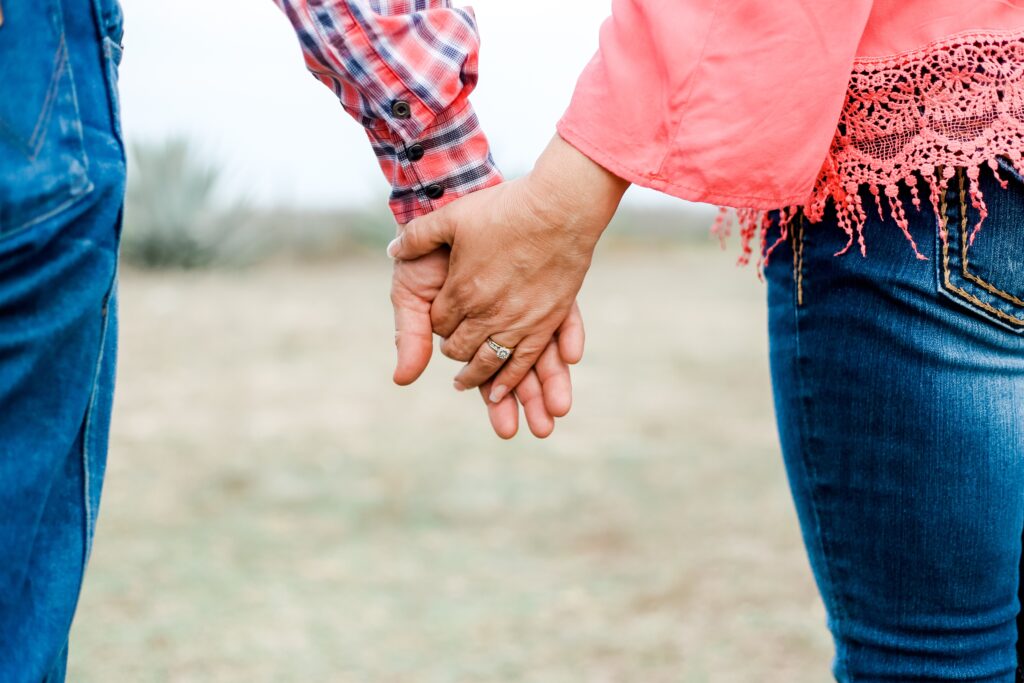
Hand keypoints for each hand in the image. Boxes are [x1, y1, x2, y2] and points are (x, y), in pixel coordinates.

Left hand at [388, 134, 628, 403]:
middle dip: (454, 355)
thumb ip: (418, 236)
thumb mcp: (453, 217)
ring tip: (469, 387)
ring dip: (477, 379)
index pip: (438, 324)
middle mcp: (488, 313)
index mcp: (461, 290)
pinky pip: (524, 362)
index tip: (440, 321)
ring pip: (490, 363)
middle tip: (453, 359)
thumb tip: (392, 251)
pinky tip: (500, 391)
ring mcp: (519, 321)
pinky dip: (510, 380)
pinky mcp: (547, 322)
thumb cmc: (506, 208)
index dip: (437, 324)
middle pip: (461, 349)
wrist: (560, 207)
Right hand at [390, 247, 583, 438]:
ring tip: (559, 411)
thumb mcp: (411, 292)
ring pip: (545, 351)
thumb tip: (403, 379)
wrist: (451, 203)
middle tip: (541, 431)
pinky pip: (565, 314)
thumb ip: (410, 334)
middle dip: (529, 401)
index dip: (495, 401)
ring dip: (552, 381)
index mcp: (471, 332)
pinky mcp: (549, 283)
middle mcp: (502, 323)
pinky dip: (569, 334)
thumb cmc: (427, 253)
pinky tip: (572, 355)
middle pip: (519, 370)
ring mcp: (528, 305)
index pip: (486, 374)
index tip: (509, 429)